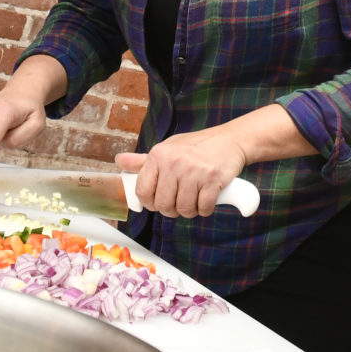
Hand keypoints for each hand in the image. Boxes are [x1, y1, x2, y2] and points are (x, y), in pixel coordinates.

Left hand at [118, 127, 248, 217]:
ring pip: (183, 208)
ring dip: (189, 212)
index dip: (149, 203)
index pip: (143, 190)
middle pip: (163, 204)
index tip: (158, 203)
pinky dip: (204, 210)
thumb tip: (119, 160)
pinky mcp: (213, 179)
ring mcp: (194, 171)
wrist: (230, 139)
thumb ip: (143, 160)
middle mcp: (174, 162)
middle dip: (170, 210)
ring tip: (193, 203)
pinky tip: (206, 202)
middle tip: (178, 205)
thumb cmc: (196, 146)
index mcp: (159, 155)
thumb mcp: (168, 148)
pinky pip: (203, 207)